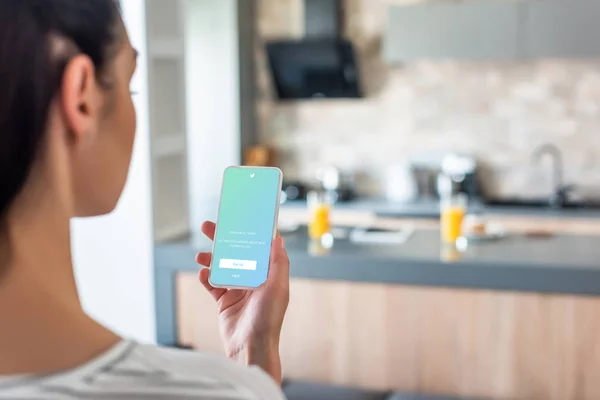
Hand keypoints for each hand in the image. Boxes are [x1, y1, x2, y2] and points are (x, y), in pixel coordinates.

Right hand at [196, 221, 289, 382]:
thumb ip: (278, 262)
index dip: (247, 232)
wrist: (250, 346)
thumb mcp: (278, 287)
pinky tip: (202, 274)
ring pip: (221, 266)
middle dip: (222, 240)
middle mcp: (253, 279)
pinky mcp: (224, 301)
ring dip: (210, 258)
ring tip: (200, 255)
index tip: (237, 218)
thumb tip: (278, 237)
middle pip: (235, 253)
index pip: (257, 247)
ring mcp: (238, 290)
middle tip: (209, 227)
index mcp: (267, 274)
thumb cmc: (267, 319)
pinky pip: (212, 284)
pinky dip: (206, 277)